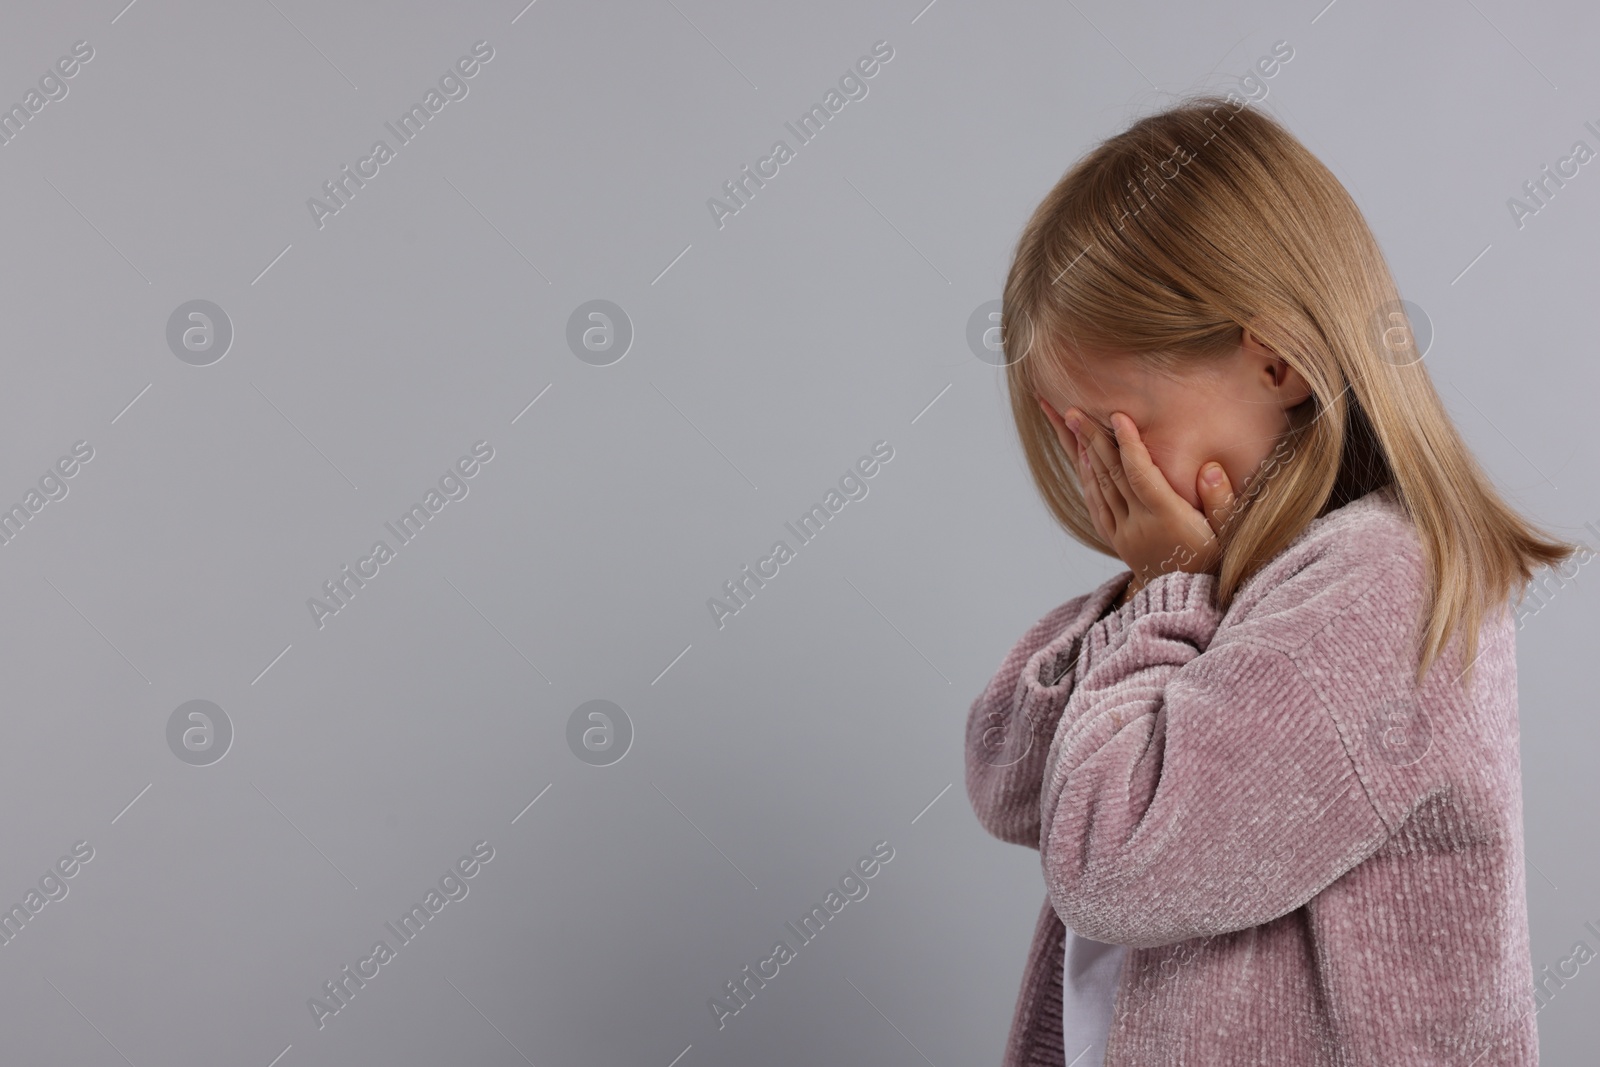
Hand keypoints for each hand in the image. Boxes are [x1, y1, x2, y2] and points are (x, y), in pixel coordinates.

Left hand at [1040, 400, 1235, 589]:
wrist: (1188, 603)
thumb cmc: (1215, 562)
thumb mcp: (1228, 533)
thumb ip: (1221, 500)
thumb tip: (1211, 468)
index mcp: (1167, 519)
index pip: (1141, 475)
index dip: (1128, 445)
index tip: (1117, 416)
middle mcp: (1139, 525)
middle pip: (1112, 475)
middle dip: (1092, 439)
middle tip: (1073, 409)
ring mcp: (1124, 533)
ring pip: (1099, 486)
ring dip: (1082, 452)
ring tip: (1068, 422)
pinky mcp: (1116, 538)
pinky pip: (1096, 504)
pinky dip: (1087, 477)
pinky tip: (1080, 456)